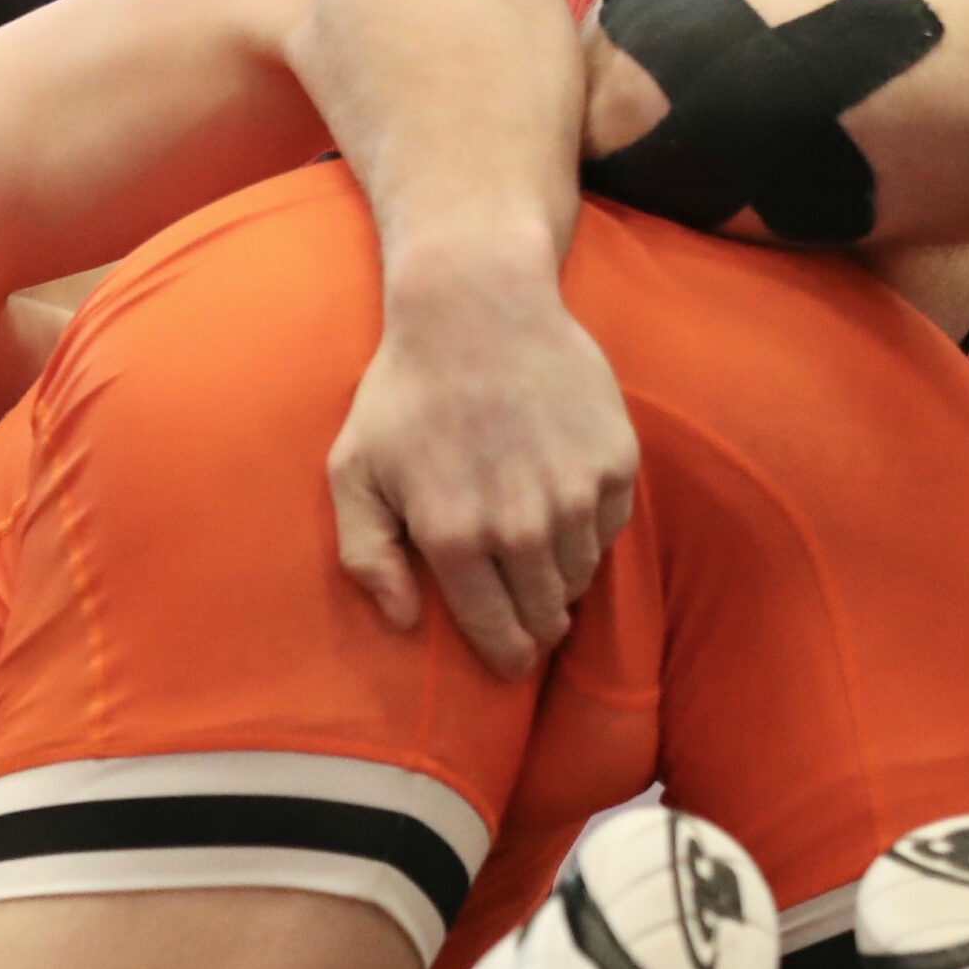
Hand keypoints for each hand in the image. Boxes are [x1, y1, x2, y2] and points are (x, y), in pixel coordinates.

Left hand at [329, 277, 635, 677]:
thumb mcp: (353, 473)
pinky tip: (561, 506)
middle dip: (535, 626)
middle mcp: (522, 526)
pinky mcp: (616, 462)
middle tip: (526, 616)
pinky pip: (609, 530)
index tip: (510, 662)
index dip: (506, 657)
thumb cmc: (404, 393)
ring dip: (561, 579)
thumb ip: (367, 557)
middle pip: (547, 616)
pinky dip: (589, 531)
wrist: (477, 306)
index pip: (498, 634)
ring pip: (581, 578)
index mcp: (455, 538)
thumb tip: (401, 622)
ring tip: (537, 557)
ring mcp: (576, 494)